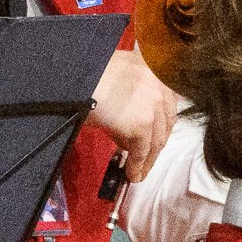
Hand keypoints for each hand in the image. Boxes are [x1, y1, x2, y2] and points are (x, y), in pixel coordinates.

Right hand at [89, 44, 181, 182]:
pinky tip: (133, 173)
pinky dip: (137, 164)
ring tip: (139, 171)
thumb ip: (133, 94)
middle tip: (148, 158)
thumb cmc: (87, 77)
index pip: (167, 102)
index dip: (161, 124)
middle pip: (165, 122)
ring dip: (148, 159)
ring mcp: (152, 104)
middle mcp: (158, 84)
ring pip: (156, 139)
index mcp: (154, 68)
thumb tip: (130, 123)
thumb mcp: (118, 75)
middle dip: (156, 144)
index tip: (156, 137)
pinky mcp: (142, 123)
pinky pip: (142, 150)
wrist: (74, 78)